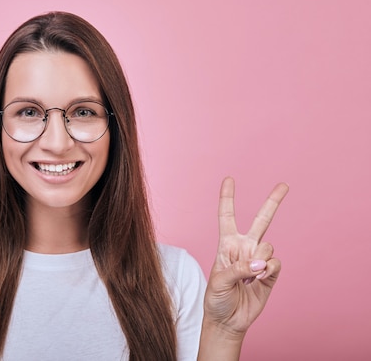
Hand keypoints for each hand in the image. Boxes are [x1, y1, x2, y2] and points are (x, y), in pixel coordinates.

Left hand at [203, 177, 288, 336]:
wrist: (227, 320)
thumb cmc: (216, 298)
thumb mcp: (218, 281)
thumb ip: (238, 269)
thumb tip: (260, 263)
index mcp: (226, 244)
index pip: (227, 216)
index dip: (227, 198)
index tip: (229, 179)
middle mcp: (245, 248)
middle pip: (261, 220)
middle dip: (273, 202)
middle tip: (284, 185)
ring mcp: (259, 260)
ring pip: (268, 246)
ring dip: (260, 260)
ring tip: (249, 276)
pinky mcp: (270, 274)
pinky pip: (276, 263)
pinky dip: (269, 270)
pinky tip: (260, 279)